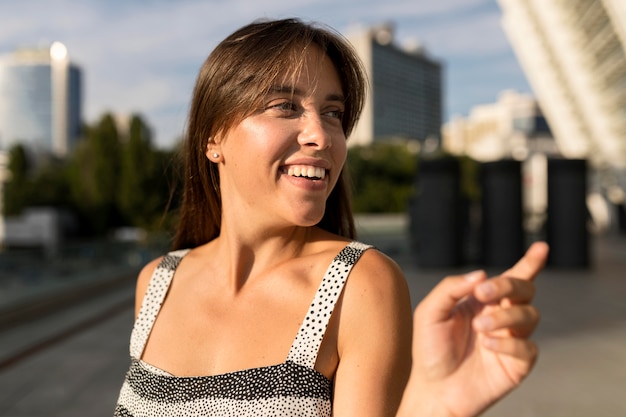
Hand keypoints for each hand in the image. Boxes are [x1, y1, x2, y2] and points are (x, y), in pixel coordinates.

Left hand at [400, 241, 548, 416]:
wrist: (434, 390)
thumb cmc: (430, 350)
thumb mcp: (430, 313)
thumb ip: (451, 288)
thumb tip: (481, 273)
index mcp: (483, 301)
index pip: (511, 277)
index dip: (530, 262)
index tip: (541, 247)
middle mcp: (501, 315)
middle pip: (525, 289)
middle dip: (508, 285)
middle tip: (484, 292)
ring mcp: (512, 338)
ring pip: (529, 315)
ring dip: (504, 316)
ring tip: (480, 328)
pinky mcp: (518, 363)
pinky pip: (527, 347)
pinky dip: (509, 343)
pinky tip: (488, 346)